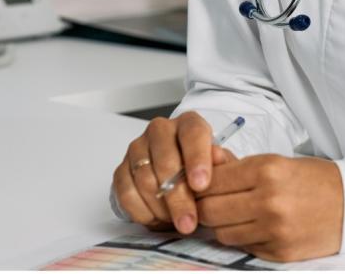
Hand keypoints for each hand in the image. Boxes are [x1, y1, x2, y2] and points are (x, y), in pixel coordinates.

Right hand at [112, 112, 231, 233]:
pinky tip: (157, 219)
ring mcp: (138, 148)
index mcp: (188, 123)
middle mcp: (160, 130)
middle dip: (178, 197)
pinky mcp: (122, 168)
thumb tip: (219, 158)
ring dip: (161, 208)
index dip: (197, 159)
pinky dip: (142, 211)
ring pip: (145, 179)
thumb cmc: (203, 169)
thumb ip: (222, 163)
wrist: (180, 176)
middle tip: (189, 222)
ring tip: (176, 222)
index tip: (201, 185)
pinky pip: (126, 192)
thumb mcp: (221, 166)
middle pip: (166, 161)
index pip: (192, 134)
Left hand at [196, 154, 343, 261]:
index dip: (200, 185)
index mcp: (267, 170)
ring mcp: (274, 229)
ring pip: (222, 233)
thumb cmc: (312, 179)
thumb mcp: (276, 161)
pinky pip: (243, 247)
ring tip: (236, 216)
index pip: (211, 181)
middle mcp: (268, 200)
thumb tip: (205, 160)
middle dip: (205, 207)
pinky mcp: (279, 252)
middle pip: (210, 211)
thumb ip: (237, 165)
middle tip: (211, 203)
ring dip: (223, 226)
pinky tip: (255, 228)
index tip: (200, 186)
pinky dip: (243, 239)